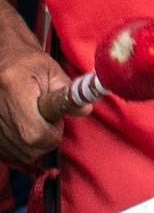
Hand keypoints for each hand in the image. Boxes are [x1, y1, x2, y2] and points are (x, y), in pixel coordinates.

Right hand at [0, 43, 74, 168]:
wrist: (4, 59)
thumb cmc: (30, 64)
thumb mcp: (53, 72)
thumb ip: (70, 93)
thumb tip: (85, 110)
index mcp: (15, 87)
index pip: (34, 133)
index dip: (50, 134)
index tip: (55, 122)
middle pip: (28, 146)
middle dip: (45, 139)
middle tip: (47, 119)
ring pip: (19, 153)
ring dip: (33, 144)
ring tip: (34, 120)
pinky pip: (9, 152)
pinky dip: (20, 146)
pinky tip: (23, 127)